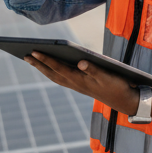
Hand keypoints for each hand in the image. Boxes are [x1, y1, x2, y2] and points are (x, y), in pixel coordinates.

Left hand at [24, 52, 139, 113]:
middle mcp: (76, 84)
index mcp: (80, 80)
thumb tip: (80, 62)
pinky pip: (61, 78)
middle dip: (38, 64)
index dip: (46, 59)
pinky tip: (49, 67)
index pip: (58, 68)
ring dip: (43, 68)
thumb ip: (93, 68)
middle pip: (52, 73)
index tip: (33, 51)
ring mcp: (77, 86)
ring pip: (55, 76)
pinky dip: (52, 72)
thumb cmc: (118, 86)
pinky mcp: (81, 86)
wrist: (126, 101)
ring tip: (32, 60)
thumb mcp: (108, 76)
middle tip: (25, 55)